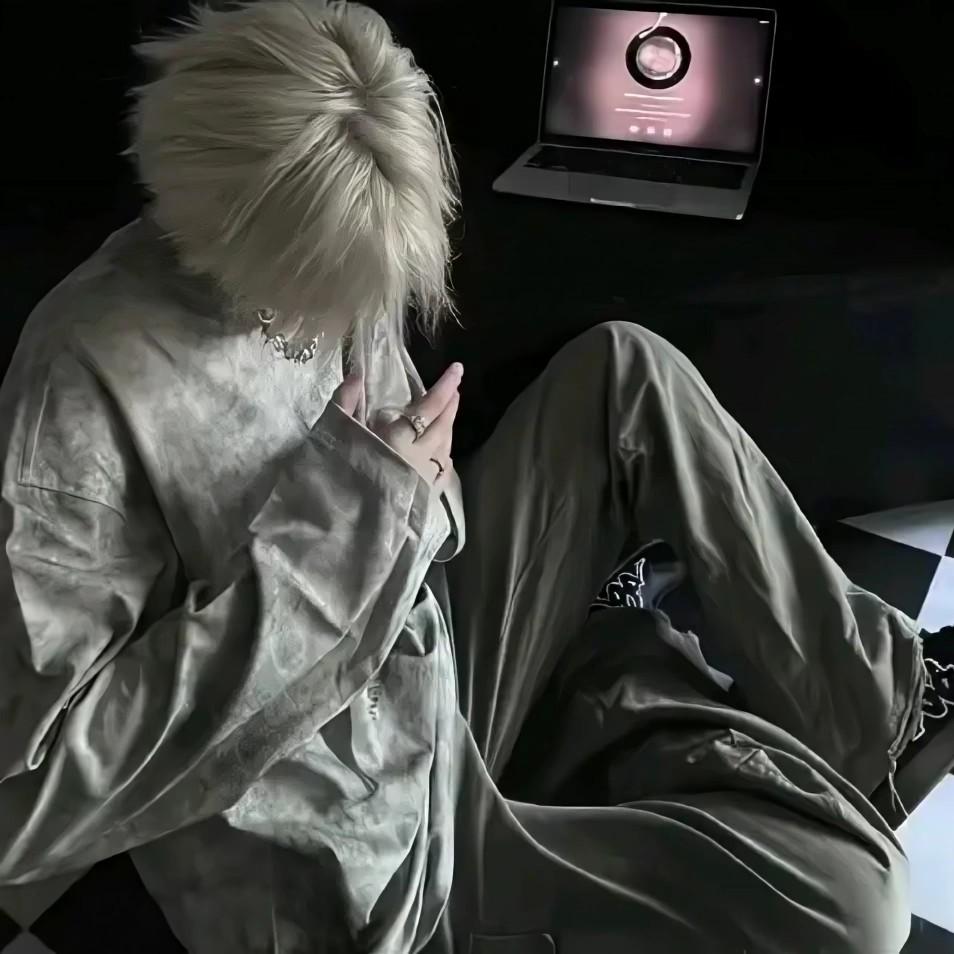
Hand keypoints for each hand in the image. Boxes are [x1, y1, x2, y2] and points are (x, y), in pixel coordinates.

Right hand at [332, 362, 461, 486]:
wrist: (344, 529)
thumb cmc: (338, 476)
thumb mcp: (335, 435)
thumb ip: (345, 404)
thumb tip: (357, 376)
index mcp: (400, 438)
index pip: (429, 406)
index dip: (445, 387)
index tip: (458, 370)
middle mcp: (419, 457)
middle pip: (442, 426)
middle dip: (450, 406)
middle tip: (456, 390)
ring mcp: (424, 479)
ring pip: (445, 448)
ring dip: (448, 429)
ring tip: (449, 416)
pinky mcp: (423, 498)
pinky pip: (442, 471)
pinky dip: (445, 456)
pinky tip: (443, 456)